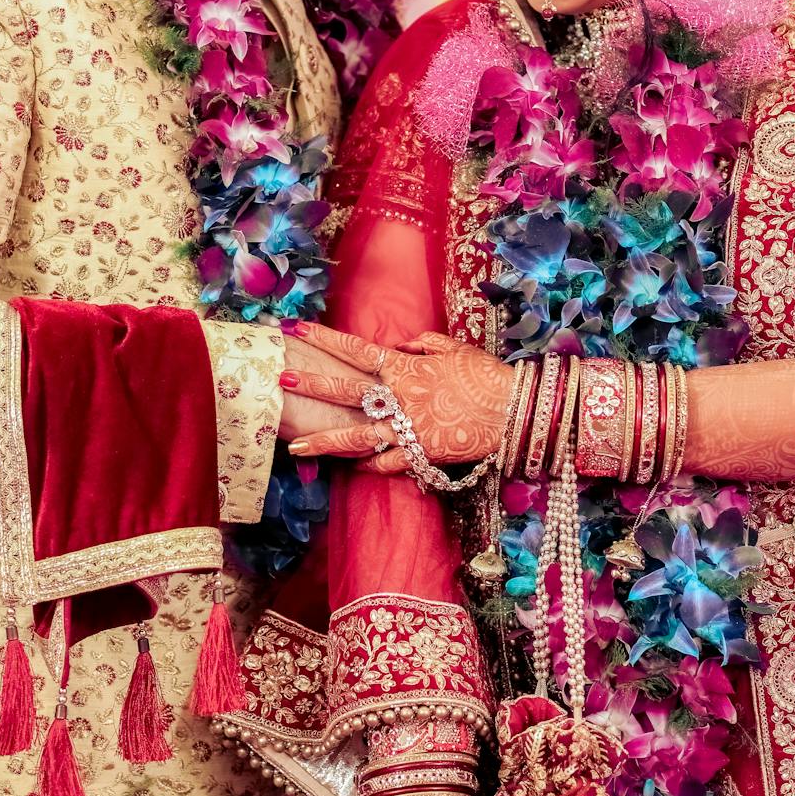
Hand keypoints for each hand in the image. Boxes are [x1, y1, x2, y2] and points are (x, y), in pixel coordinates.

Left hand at [283, 323, 515, 474]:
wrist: (512, 411)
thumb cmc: (485, 377)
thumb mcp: (454, 349)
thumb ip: (422, 344)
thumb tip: (399, 345)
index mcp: (405, 367)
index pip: (357, 349)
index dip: (325, 339)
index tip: (297, 329)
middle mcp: (400, 397)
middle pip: (347, 391)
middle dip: (313, 386)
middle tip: (282, 381)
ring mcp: (407, 429)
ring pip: (357, 436)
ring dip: (325, 441)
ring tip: (296, 447)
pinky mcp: (419, 455)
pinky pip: (386, 463)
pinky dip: (369, 465)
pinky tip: (353, 466)